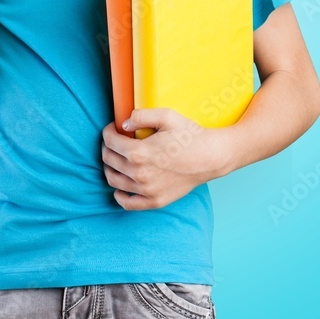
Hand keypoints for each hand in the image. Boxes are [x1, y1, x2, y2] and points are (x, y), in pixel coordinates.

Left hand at [100, 108, 225, 210]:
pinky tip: (121, 184)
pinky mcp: (155, 201)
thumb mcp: (167, 116)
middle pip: (109, 160)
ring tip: (117, 158)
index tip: (113, 128)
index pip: (110, 142)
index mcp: (140, 152)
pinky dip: (119, 194)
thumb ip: (141, 115)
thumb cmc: (189, 135)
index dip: (108, 131)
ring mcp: (147, 190)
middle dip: (107, 146)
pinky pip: (127, 203)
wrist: (211, 157)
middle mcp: (140, 174)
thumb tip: (122, 124)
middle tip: (115, 140)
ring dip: (110, 167)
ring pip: (113, 180)